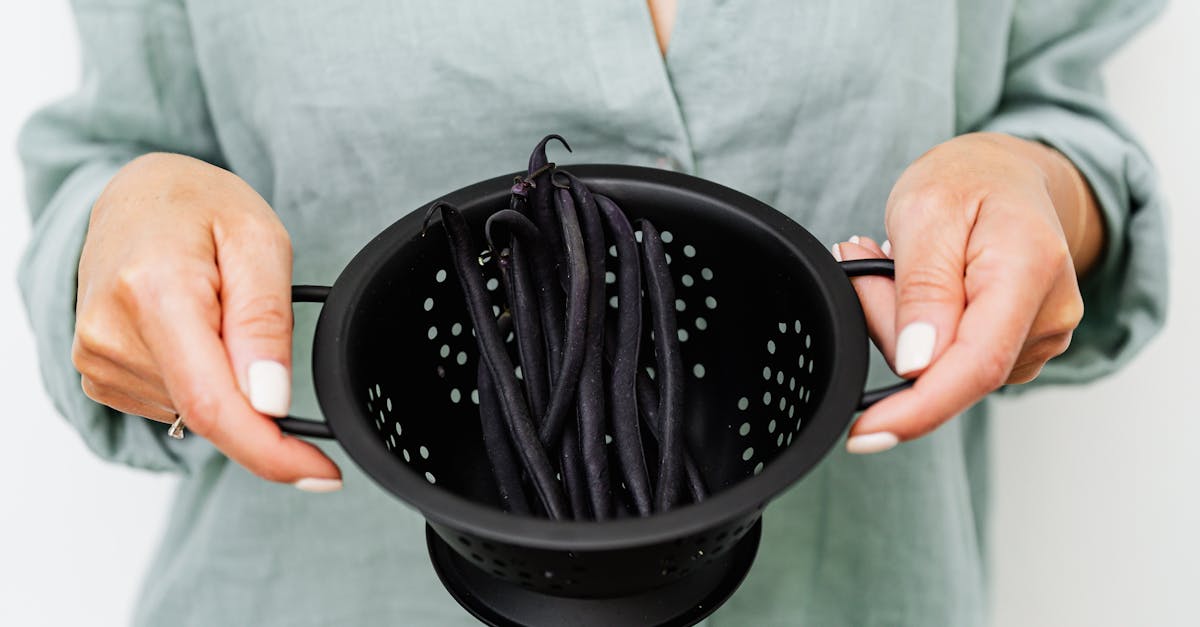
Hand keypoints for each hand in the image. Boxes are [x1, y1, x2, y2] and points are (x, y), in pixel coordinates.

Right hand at [73, 153, 341, 489]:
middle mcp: (111, 333)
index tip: (321, 473)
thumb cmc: (198, 205)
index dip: (271, 452)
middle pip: (209, 412)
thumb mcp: (259, 240)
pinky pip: (175, 403)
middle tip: (270, 341)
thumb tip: (269, 400)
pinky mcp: (100, 373)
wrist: (135, 194)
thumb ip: (265, 320)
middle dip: (260, 401)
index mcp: (154, 292)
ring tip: (220, 311)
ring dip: (230, 381)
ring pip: (196, 411)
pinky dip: (204, 380)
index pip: (214, 405)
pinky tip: (197, 330)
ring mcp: (98, 357)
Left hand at [834, 132, 1101, 453]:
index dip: (917, 410)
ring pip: (944, 367)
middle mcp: (1049, 315)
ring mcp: (1040, 337)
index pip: (975, 365)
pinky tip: (915, 285)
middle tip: (862, 257)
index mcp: (1030, 270)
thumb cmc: (968, 181)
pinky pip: (951, 360)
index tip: (865, 434)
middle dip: (888, 328)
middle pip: (950, 368)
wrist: (1006, 173)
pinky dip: (918, 331)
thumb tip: (918, 365)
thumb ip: (923, 289)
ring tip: (894, 260)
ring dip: (900, 326)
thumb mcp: (925, 211)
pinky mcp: (1020, 348)